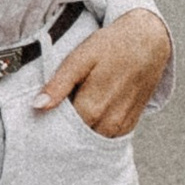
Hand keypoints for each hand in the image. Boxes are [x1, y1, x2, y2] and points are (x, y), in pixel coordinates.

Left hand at [33, 8, 171, 136]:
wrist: (148, 42)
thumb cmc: (111, 47)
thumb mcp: (80, 59)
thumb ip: (58, 84)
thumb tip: (36, 106)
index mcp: (92, 107)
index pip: (63, 131)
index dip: (50, 125)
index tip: (41, 120)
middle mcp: (109, 122)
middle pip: (77, 139)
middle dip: (64, 132)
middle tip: (54, 117)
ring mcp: (122, 126)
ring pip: (93, 141)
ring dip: (81, 135)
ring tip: (73, 115)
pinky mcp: (130, 125)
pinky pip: (108, 139)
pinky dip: (96, 132)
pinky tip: (89, 119)